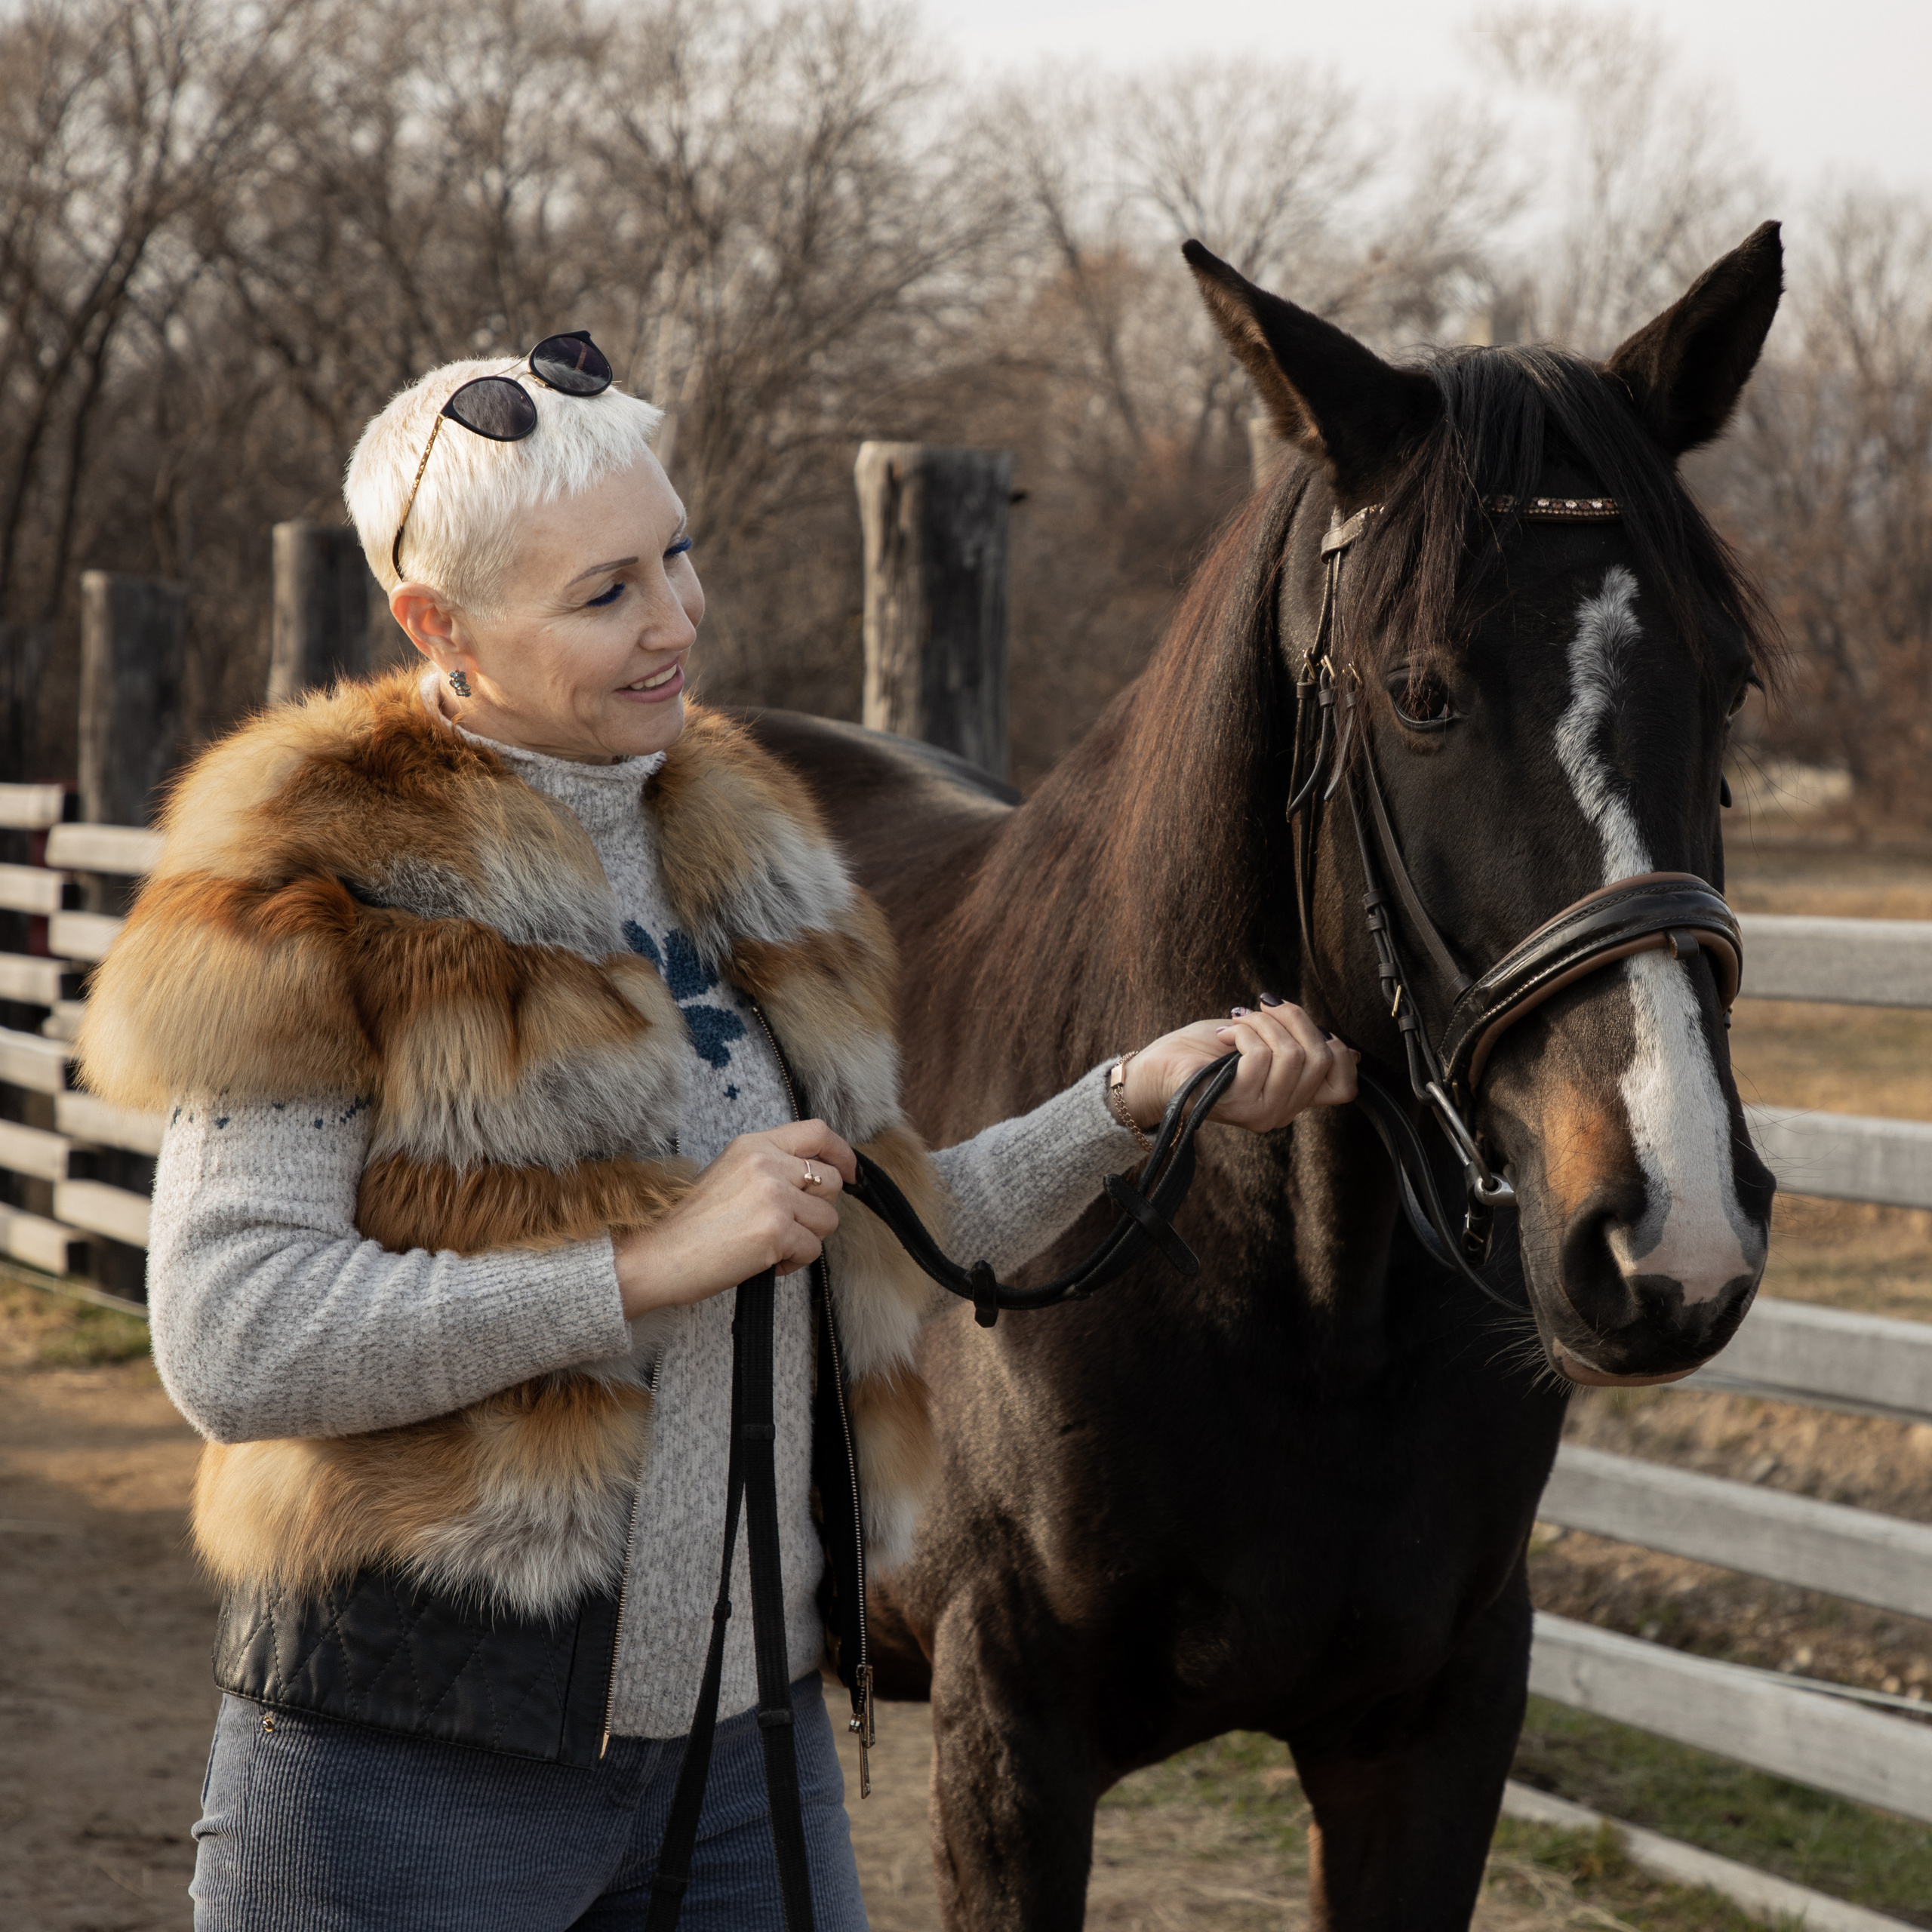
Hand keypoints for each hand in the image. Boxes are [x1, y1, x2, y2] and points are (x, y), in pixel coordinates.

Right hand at [611, 1120, 857, 1318]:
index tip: (849, 1174)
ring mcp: (773, 1196)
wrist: (657, 1255)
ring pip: (827, 1218)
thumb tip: (813, 1178)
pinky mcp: (775, 1231)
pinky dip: (794, 1263)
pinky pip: (812, 1249)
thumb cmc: (689, 1225)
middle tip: (791, 1225)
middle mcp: (766, 1163)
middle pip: (831, 1180)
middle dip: (820, 1209)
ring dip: (806, 1239)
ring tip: (771, 1246)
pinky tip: (765, 1262)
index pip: (817, 1133)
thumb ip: (769, 1167)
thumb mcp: (729, 1174)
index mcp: (754, 1145)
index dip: (842, 1154)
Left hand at [1122, 997, 1357, 1134]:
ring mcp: (1260, 1111)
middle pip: (1321, 1058)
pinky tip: (1223, 1036)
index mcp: (1292, 1099)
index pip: (1344, 1089)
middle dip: (1294, 1019)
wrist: (1156, 1068)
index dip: (1338, 1050)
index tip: (1306, 1026)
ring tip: (1239, 1022)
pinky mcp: (1237, 1102)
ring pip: (1292, 1054)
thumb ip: (1299, 1046)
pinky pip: (1259, 1055)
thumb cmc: (1204, 1052)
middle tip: (1264, 1008)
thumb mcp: (1263, 1042)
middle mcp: (1281, 1112)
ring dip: (1264, 1023)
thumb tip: (1348, 1051)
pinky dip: (1242, 1032)